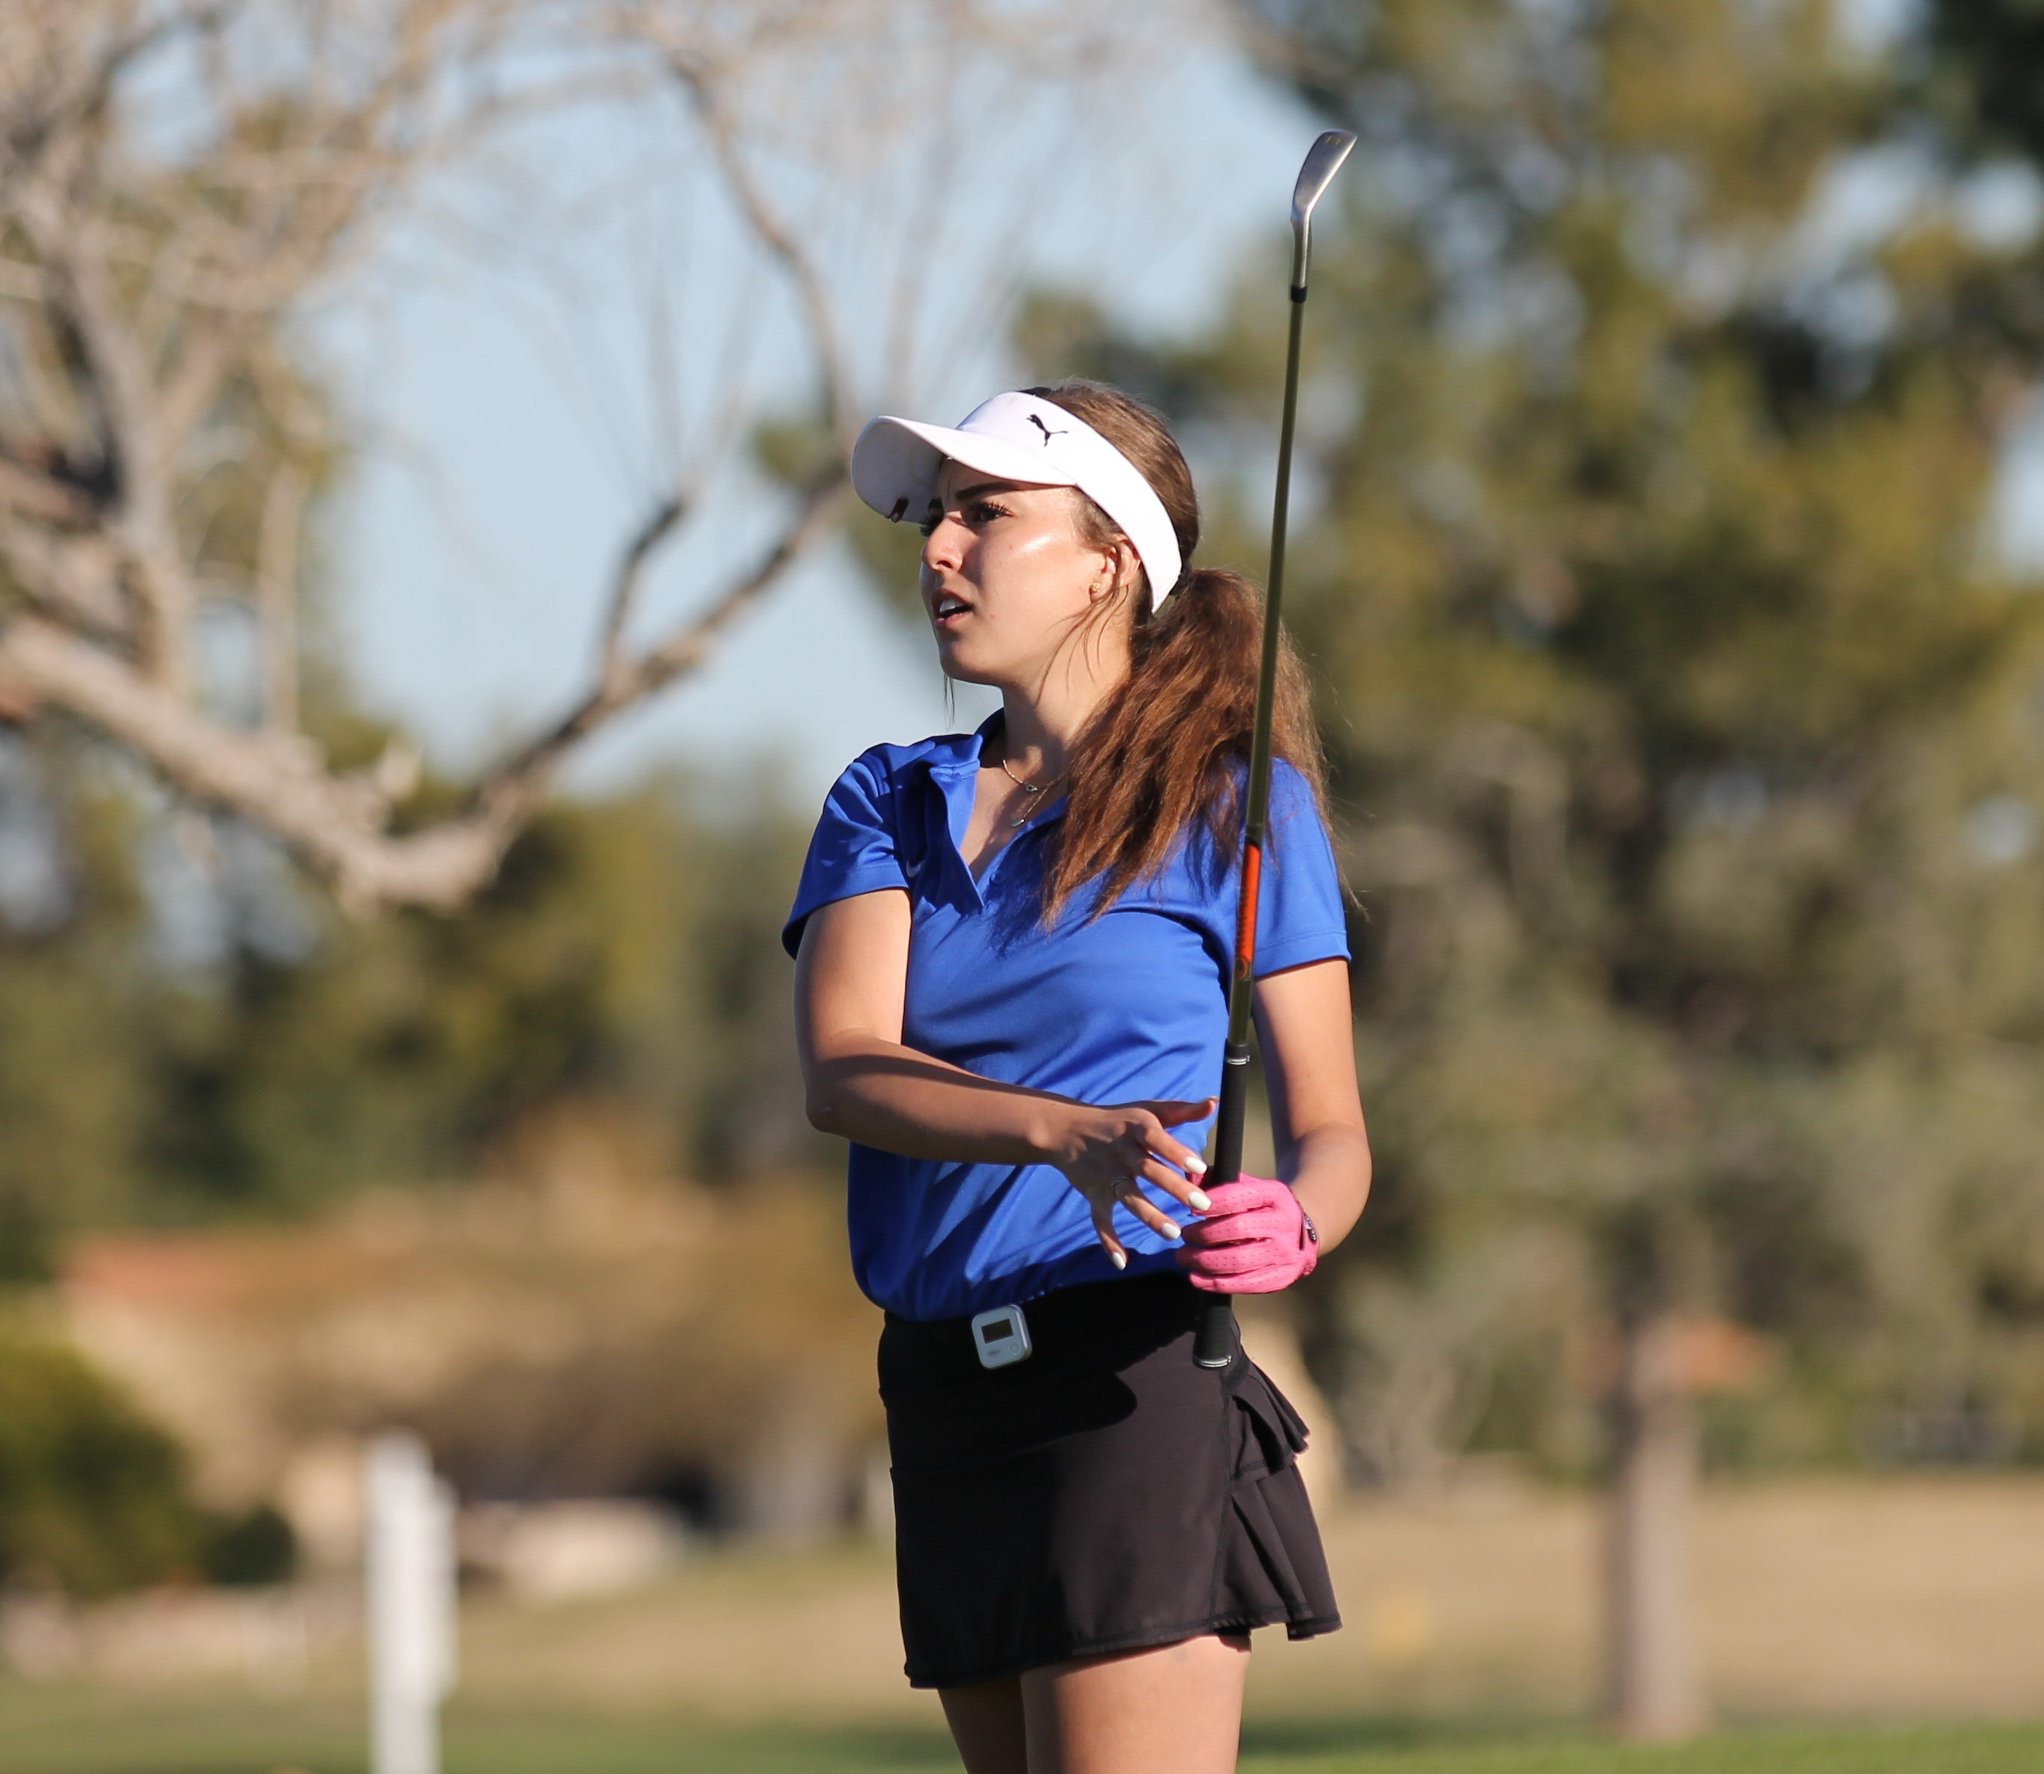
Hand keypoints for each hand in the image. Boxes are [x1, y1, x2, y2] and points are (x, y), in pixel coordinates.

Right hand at [1047, 1097, 1216, 1268]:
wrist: (1066, 1129)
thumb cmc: (1118, 1120)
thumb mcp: (1148, 1110)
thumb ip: (1182, 1110)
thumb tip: (1214, 1103)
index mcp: (1136, 1129)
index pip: (1157, 1139)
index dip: (1176, 1152)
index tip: (1200, 1165)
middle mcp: (1120, 1152)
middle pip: (1148, 1170)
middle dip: (1174, 1188)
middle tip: (1202, 1205)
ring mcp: (1106, 1176)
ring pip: (1128, 1197)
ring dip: (1150, 1216)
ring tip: (1174, 1233)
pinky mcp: (1094, 1194)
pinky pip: (1100, 1220)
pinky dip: (1108, 1240)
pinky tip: (1123, 1261)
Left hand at [1175, 1174, 1316, 1293]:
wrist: (1301, 1231)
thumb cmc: (1263, 1206)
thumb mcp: (1248, 1186)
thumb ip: (1217, 1179)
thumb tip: (1188, 1174)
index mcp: (1276, 1194)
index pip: (1240, 1197)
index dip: (1212, 1204)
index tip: (1191, 1209)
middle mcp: (1284, 1223)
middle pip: (1237, 1229)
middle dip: (1204, 1234)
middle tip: (1184, 1236)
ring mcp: (1285, 1253)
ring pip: (1238, 1261)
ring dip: (1204, 1261)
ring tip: (1183, 1257)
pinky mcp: (1281, 1278)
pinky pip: (1244, 1284)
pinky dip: (1215, 1283)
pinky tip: (1196, 1278)